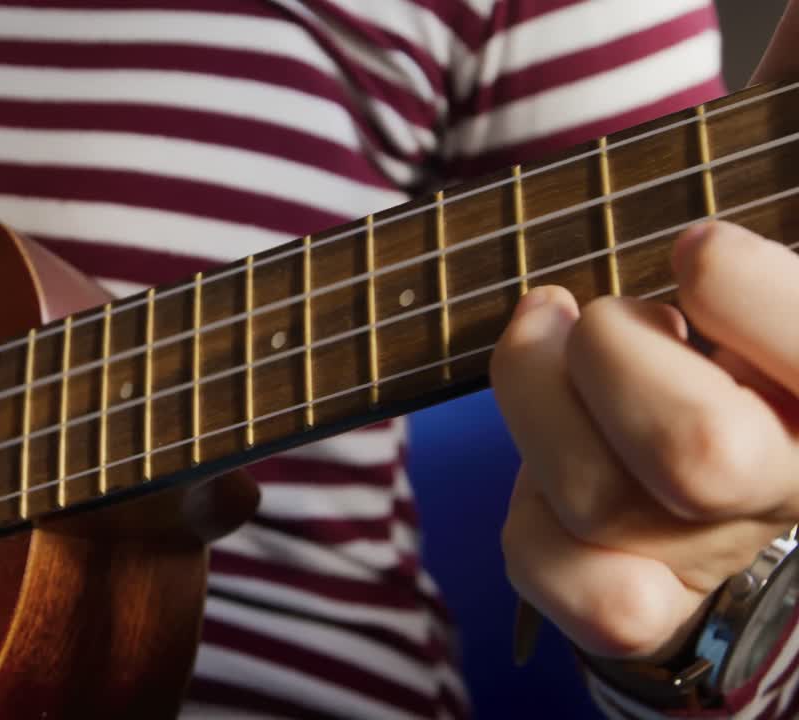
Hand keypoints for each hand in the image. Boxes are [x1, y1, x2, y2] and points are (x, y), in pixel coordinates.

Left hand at [492, 0, 798, 666]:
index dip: (751, 291)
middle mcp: (798, 485)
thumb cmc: (753, 333)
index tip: (694, 247)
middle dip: (614, 354)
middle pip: (699, 452)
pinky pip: (578, 589)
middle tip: (592, 307)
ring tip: (541, 337)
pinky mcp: (646, 607)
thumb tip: (798, 22)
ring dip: (534, 401)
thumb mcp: (771, 235)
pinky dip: (536, 528)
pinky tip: (547, 467)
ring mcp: (716, 555)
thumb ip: (784, 139)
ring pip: (601, 499)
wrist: (744, 486)